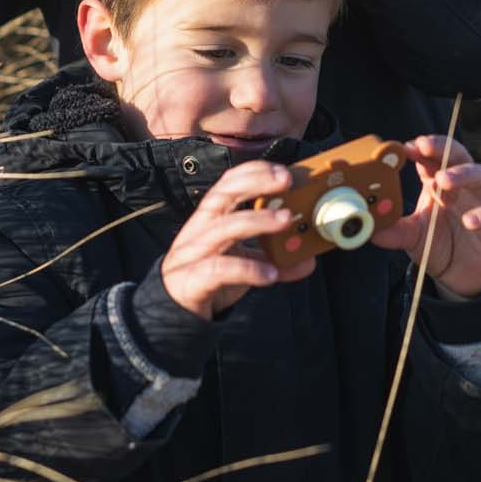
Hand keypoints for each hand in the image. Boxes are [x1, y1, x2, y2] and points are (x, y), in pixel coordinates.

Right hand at [161, 160, 315, 319]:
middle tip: (285, 182)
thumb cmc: (207, 277)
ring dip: (257, 221)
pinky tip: (270, 274)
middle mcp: (199, 230)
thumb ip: (272, 259)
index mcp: (210, 219)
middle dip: (254, 183)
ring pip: (223, 228)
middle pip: (222, 195)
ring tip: (286, 220)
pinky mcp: (192, 280)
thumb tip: (307, 260)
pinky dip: (248, 269)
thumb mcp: (243, 262)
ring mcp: (193, 254)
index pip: (227, 184)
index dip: (253, 172)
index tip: (282, 171)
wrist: (174, 310)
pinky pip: (220, 269)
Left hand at [371, 135, 480, 298]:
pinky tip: (469, 221)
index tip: (406, 147)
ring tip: (444, 181)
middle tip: (425, 147)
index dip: (422, 148)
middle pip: (459, 155)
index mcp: (438, 182)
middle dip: (443, 148)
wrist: (459, 276)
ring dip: (464, 174)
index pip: (432, 156)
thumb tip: (370, 229)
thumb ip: (393, 231)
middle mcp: (463, 186)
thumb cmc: (434, 245)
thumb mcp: (410, 237)